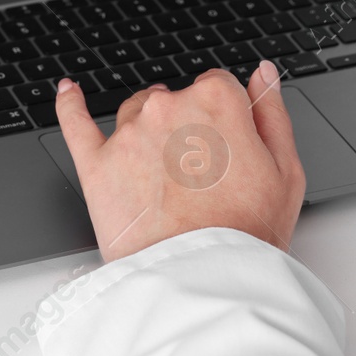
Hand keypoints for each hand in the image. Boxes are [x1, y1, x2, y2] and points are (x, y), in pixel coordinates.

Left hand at [54, 62, 304, 261]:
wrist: (200, 280)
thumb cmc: (247, 233)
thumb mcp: (285, 172)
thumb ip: (271, 113)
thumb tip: (263, 75)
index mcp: (217, 101)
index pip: (218, 86)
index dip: (225, 119)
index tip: (227, 146)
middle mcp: (168, 107)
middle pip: (175, 99)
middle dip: (187, 127)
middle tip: (200, 176)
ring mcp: (128, 133)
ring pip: (134, 113)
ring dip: (147, 131)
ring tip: (163, 177)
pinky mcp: (96, 163)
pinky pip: (75, 122)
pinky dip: (71, 104)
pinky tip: (70, 93)